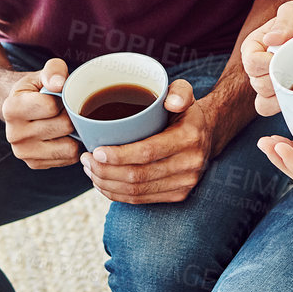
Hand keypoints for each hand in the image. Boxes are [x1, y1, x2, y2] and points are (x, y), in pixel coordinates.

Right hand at [2, 59, 76, 168]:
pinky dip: (71, 147)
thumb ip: (53, 70)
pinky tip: (63, 136)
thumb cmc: (35, 90)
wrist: (19, 110)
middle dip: (71, 116)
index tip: (57, 98)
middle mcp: (13, 134)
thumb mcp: (42, 74)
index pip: (51, 106)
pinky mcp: (34, 164)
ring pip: (69, 147)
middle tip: (65, 111)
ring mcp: (23, 152)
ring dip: (74, 134)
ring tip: (65, 124)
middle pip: (63, 126)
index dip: (62, 99)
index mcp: (12, 108)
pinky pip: (68, 159)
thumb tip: (58, 84)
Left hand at [81, 79, 212, 203]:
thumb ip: (179, 91)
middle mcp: (190, 164)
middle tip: (86, 159)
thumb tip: (171, 102)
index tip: (95, 151)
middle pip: (138, 176)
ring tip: (90, 170)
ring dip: (107, 184)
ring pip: (137, 192)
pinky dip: (117, 194)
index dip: (118, 155)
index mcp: (188, 137)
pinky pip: (142, 200)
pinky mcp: (179, 195)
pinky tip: (102, 183)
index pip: (147, 152)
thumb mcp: (184, 92)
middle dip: (106, 171)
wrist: (207, 134)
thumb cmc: (184, 111)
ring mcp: (185, 183)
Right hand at [240, 0, 292, 116]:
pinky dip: (282, 107)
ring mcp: (266, 83)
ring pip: (263, 100)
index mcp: (254, 45)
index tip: (289, 57)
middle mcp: (256, 66)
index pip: (251, 62)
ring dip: (283, 95)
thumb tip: (270, 40)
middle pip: (257, 83)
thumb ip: (286, 19)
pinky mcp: (277, 97)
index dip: (268, 64)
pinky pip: (269, 110)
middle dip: (280, 79)